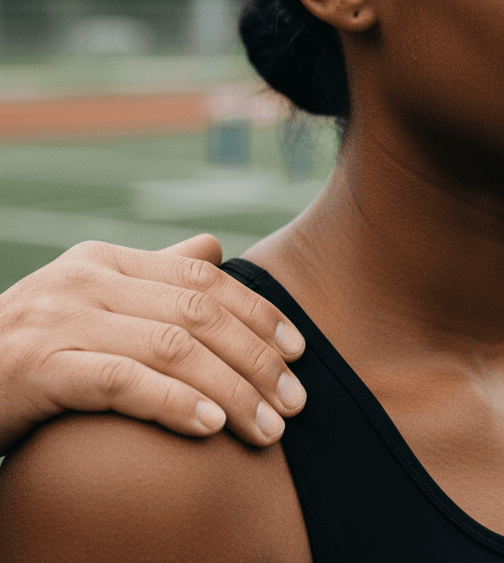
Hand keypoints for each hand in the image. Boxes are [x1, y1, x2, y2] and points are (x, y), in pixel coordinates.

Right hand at [0, 234, 305, 456]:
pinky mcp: (38, 367)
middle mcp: (86, 279)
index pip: (203, 279)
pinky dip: (174, 402)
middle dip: (256, 359)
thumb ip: (152, 276)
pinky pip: (123, 382)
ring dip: (231, 390)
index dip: (257, 313)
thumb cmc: (33, 347)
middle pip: (198, 314)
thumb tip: (213, 248)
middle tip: (295, 401)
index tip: (298, 350)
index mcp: (107, 260)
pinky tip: (210, 428)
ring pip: (172, 349)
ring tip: (267, 426)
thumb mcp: (91, 300)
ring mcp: (60, 320)